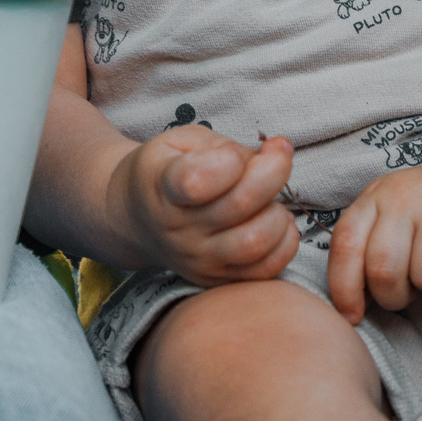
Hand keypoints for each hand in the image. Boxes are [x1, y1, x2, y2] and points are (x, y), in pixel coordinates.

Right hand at [111, 126, 299, 286]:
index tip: (234, 151)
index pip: (196, 181)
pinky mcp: (218, 279)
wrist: (137, 219)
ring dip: (277, 211)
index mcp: (163, 187)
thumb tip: (277, 151)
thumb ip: (228, 145)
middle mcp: (179, 230)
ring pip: (256, 242)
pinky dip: (284, 242)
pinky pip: (266, 269)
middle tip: (276, 156)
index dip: (229, 160)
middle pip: (240, 205)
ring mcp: (198, 260)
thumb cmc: (167, 170)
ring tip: (269, 197)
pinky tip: (273, 220)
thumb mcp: (183, 141)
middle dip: (273, 171)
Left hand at [326, 156, 421, 321]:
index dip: (343, 288)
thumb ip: (368, 248)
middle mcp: (407, 196)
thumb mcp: (393, 212)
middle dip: (394, 295)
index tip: (353, 315)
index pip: (346, 244)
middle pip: (383, 271)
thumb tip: (350, 309)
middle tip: (413, 285)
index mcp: (378, 195)